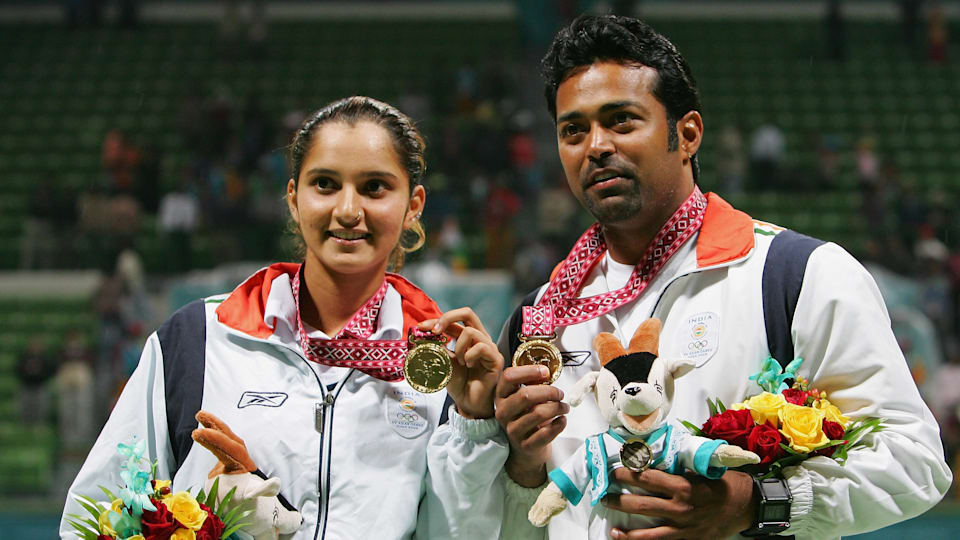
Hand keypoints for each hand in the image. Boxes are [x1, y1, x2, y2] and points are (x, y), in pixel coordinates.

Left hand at [420, 307, 501, 419]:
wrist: (469, 404)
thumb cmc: (459, 384)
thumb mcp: (442, 363)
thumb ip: (434, 349)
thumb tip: (418, 337)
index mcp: (468, 338)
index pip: (454, 320)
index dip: (436, 320)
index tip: (421, 328)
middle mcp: (480, 339)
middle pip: (467, 313)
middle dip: (447, 318)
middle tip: (435, 331)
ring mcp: (489, 348)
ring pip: (471, 332)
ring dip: (458, 346)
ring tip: (458, 361)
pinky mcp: (496, 359)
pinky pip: (481, 347)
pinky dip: (469, 355)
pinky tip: (467, 365)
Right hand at [494, 365, 568, 486]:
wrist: (526, 449)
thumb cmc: (527, 417)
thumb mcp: (523, 399)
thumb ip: (531, 385)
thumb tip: (546, 373)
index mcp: (500, 396)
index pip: (508, 377)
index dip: (529, 371)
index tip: (545, 372)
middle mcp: (502, 412)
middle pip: (525, 395)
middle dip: (549, 391)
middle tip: (560, 394)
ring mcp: (512, 430)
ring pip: (538, 413)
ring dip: (557, 408)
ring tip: (564, 407)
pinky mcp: (525, 445)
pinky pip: (546, 432)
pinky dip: (559, 424)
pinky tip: (562, 420)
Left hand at [603, 468, 755, 538]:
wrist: (745, 507)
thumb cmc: (722, 482)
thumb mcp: (701, 469)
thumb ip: (678, 466)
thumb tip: (652, 457)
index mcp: (682, 486)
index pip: (646, 478)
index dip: (626, 474)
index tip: (612, 470)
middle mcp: (680, 508)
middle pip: (640, 504)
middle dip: (618, 499)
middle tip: (603, 494)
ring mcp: (682, 527)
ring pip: (647, 532)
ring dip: (625, 528)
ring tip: (610, 523)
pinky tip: (626, 538)